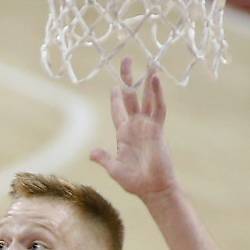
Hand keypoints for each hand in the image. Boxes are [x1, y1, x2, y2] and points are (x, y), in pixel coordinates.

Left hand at [89, 58, 175, 197]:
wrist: (153, 189)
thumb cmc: (135, 181)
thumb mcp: (114, 168)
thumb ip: (104, 158)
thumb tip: (92, 153)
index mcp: (124, 134)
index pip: (119, 111)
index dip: (116, 98)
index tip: (115, 85)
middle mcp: (136, 126)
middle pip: (132, 97)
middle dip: (129, 79)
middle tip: (127, 60)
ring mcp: (147, 126)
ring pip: (147, 98)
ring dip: (148, 81)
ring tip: (149, 63)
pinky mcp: (157, 129)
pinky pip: (158, 108)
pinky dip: (156, 93)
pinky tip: (155, 79)